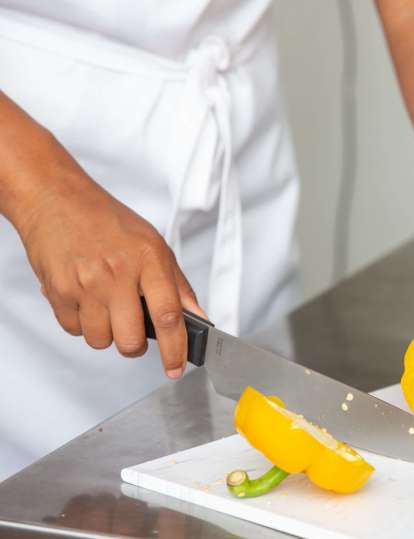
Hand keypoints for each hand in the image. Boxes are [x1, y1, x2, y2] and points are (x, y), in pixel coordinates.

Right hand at [14, 149, 204, 378]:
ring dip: (107, 332)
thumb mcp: (155, 246)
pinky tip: (86, 298)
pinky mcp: (58, 291)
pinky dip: (82, 323)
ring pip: (100, 340)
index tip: (176, 368)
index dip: (176, 349)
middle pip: (131, 341)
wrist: (58, 200)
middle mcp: (117, 273)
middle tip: (134, 330)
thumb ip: (179, 286)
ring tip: (106, 305)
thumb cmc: (109, 222)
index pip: (169, 316)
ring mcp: (85, 284)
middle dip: (135, 346)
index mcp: (148, 260)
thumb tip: (199, 318)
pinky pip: (74, 330)